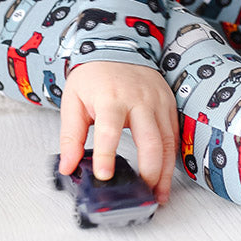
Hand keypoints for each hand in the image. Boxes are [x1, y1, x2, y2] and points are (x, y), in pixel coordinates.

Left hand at [58, 61, 177, 204]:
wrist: (117, 44)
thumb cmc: (94, 76)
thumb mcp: (73, 101)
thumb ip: (70, 137)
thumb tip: (67, 167)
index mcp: (110, 97)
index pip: (109, 129)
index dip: (106, 155)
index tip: (104, 176)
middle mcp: (138, 100)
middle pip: (149, 141)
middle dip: (148, 172)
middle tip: (141, 194)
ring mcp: (158, 101)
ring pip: (167, 142)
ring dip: (164, 172)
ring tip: (157, 195)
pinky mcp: (168, 104)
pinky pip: (173, 135)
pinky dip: (170, 158)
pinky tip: (165, 176)